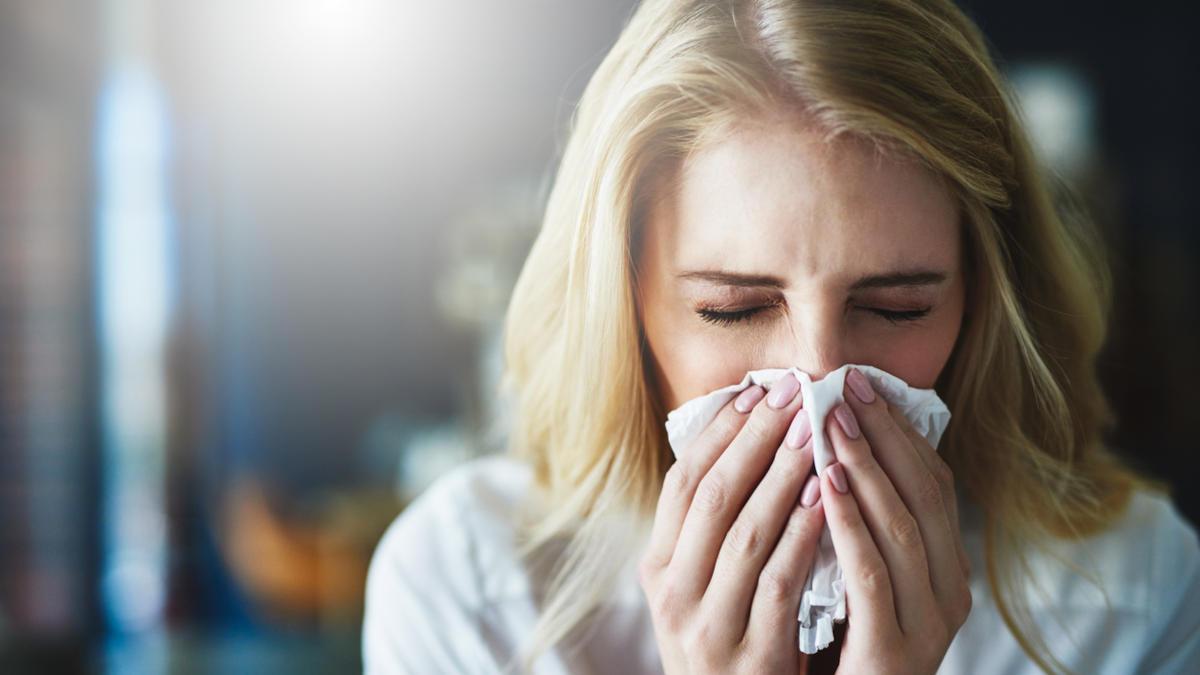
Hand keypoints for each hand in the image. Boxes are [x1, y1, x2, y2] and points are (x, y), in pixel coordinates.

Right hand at [640, 373, 825, 673]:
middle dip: (755, 439)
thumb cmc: (726, 639)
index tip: (755, 392)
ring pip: (745, 533)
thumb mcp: (699, 587)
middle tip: (792, 395)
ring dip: (783, 476)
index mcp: (659, 568)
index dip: (718, 433)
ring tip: (815, 433)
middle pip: (712, 496)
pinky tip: (827, 499)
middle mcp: (673, 593)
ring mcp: (707, 626)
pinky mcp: (750, 656)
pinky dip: (802, 535)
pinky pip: (779, 583)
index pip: (682, 483)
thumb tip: (744, 443)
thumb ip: (710, 530)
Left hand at [818, 367, 971, 673]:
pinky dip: (848, 523)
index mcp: (947, 571)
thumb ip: (862, 526)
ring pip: (901, 527)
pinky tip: (822, 483)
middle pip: (924, 495)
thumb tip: (836, 446)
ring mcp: (926, 625)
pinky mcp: (890, 652)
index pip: (934, 484)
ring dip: (864, 467)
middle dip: (884, 435)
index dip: (900, 431)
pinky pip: (871, 574)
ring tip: (830, 420)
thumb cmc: (842, 646)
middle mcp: (949, 594)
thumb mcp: (864, 579)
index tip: (862, 384)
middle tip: (845, 386)